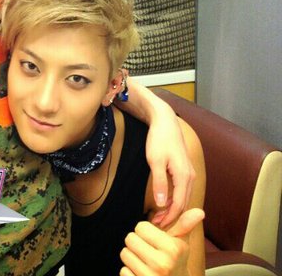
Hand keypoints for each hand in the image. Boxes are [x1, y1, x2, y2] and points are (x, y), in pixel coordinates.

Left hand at [116, 81, 195, 227]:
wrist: (165, 120)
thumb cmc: (159, 139)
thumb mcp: (155, 161)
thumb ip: (159, 183)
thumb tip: (161, 204)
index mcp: (184, 176)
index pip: (179, 205)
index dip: (169, 218)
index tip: (158, 225)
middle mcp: (190, 176)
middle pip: (183, 203)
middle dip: (171, 216)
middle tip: (156, 225)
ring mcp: (189, 172)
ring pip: (183, 197)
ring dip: (173, 208)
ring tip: (159, 216)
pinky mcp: (185, 169)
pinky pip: (182, 189)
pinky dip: (174, 199)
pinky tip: (164, 201)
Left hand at [120, 208, 204, 275]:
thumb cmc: (176, 263)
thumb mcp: (181, 244)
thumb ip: (185, 225)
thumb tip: (199, 211)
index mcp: (172, 249)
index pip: (140, 227)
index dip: (145, 232)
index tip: (153, 240)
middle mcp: (162, 264)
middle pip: (130, 238)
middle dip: (137, 243)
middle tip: (147, 251)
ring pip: (124, 254)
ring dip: (132, 258)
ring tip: (144, 262)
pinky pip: (123, 271)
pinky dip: (129, 272)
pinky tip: (140, 274)